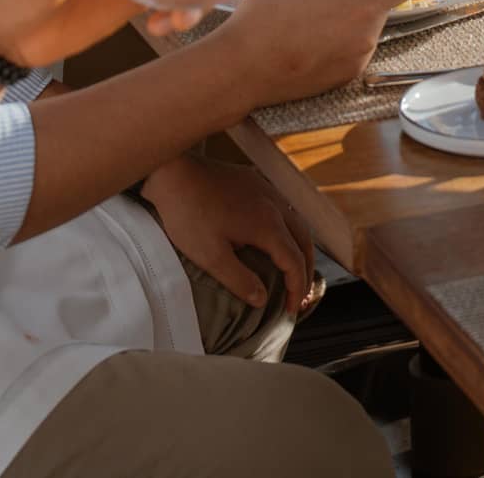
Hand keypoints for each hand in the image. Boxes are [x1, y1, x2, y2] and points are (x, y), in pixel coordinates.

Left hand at [141, 155, 312, 313]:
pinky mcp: (256, 182)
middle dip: (307, 268)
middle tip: (301, 292)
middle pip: (304, 240)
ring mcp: (268, 191)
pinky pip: (284, 208)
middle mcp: (276, 206)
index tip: (292, 309)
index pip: (294, 261)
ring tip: (296, 266)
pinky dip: (290, 229)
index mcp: (268, 226)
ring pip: (298, 221)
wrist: (175, 174)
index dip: (297, 287)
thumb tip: (262, 299)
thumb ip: (239, 279)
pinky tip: (277, 234)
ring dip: (301, 247)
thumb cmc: (189, 216)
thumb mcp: (210, 255)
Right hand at [208, 0, 414, 106]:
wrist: (241, 69)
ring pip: (365, 26)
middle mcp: (369, 36)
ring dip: (348, 15)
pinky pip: (352, 48)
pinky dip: (338, 38)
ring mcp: (358, 60)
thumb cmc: (268, 16)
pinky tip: (306, 36)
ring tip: (308, 14)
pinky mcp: (344, 77)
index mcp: (365, 6)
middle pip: (382, 3)